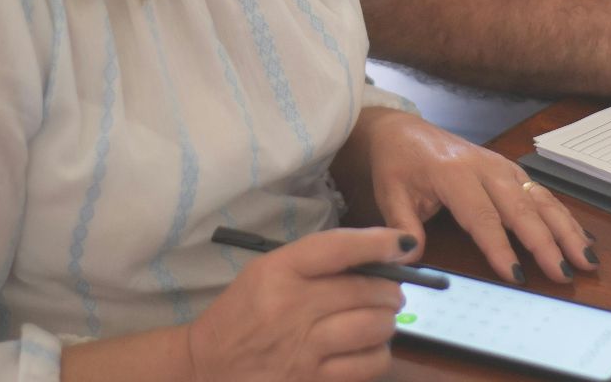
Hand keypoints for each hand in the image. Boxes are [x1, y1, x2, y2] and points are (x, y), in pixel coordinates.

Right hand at [185, 226, 411, 381]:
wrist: (207, 366)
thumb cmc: (242, 314)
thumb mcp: (266, 272)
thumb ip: (315, 262)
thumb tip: (377, 256)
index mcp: (278, 271)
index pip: (338, 248)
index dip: (378, 242)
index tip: (402, 243)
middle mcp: (292, 307)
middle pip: (366, 290)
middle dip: (390, 290)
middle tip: (390, 292)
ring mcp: (304, 349)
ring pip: (374, 327)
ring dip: (386, 321)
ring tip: (380, 319)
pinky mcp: (313, 381)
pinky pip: (369, 364)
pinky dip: (378, 353)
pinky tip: (368, 347)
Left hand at [336, 107, 597, 284]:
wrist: (403, 130)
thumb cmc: (398, 163)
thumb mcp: (389, 193)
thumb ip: (403, 225)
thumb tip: (412, 257)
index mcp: (454, 173)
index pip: (481, 216)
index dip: (500, 247)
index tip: (516, 274)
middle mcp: (486, 167)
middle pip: (521, 208)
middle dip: (547, 243)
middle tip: (565, 272)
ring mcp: (503, 167)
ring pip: (541, 199)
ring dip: (566, 230)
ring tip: (586, 258)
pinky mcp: (512, 171)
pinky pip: (542, 194)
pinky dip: (564, 217)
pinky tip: (581, 237)